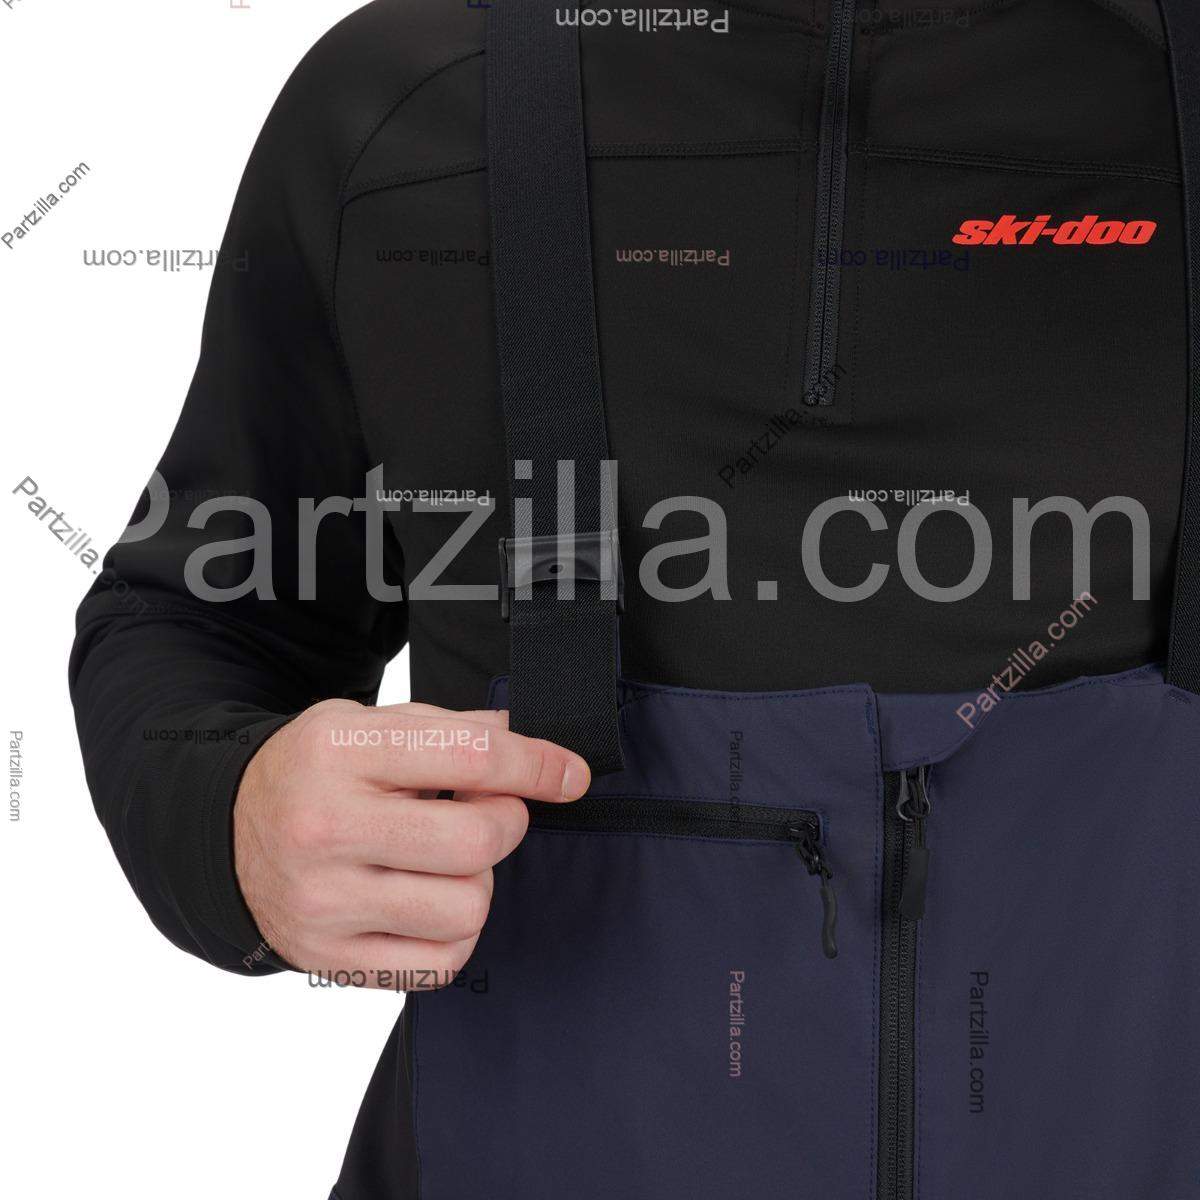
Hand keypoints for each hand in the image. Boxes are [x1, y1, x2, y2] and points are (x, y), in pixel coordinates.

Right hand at [233, 700, 588, 988]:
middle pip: (477, 840)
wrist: (229, 833)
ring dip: (478, 881)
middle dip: (505, 822)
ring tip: (445, 860)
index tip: (571, 774)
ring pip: (466, 908)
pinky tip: (428, 900)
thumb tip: (535, 747)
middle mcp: (326, 829)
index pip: (469, 757)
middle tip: (484, 811)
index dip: (537, 765)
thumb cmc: (314, 773)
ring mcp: (325, 902)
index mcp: (340, 753)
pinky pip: (440, 963)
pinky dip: (454, 933)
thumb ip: (453, 729)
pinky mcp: (331, 960)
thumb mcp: (368, 724)